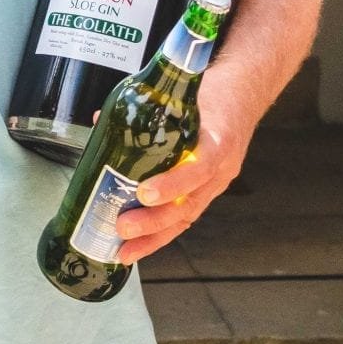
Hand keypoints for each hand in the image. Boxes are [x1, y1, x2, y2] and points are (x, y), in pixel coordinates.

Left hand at [113, 79, 254, 265]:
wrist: (242, 97)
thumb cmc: (213, 95)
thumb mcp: (184, 93)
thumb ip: (145, 108)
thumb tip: (100, 122)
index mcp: (219, 139)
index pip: (200, 167)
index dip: (173, 184)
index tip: (145, 193)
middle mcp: (221, 168)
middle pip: (190, 204)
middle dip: (155, 221)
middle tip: (124, 226)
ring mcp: (216, 184)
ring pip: (187, 217)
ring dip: (155, 238)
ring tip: (125, 250)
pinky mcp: (208, 191)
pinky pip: (186, 217)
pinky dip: (161, 234)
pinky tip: (139, 246)